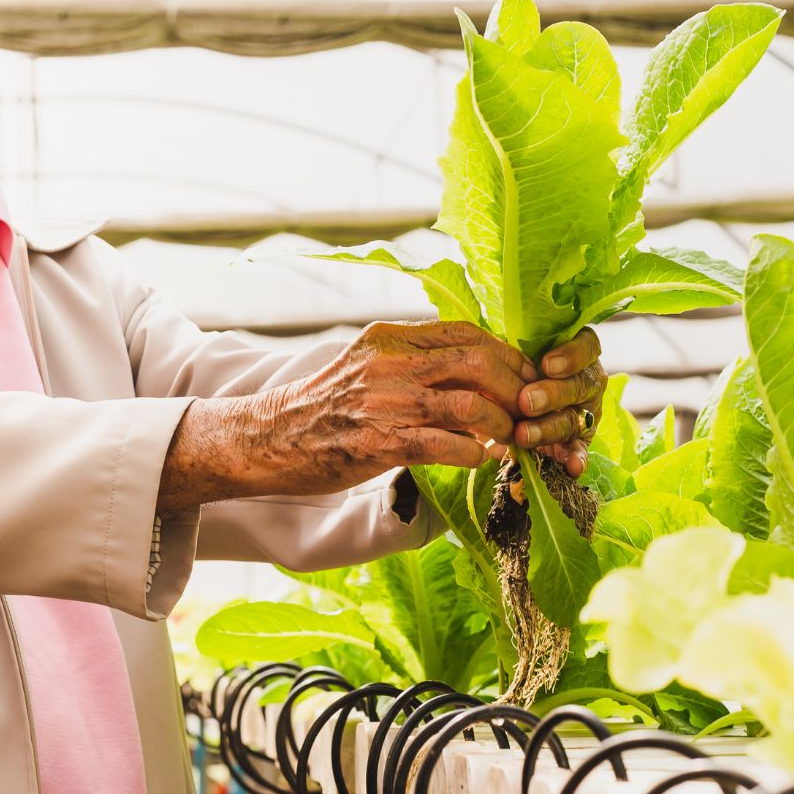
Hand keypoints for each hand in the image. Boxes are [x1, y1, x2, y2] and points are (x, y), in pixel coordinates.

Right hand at [158, 321, 539, 508]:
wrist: (263, 440)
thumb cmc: (322, 407)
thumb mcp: (367, 363)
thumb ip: (414, 359)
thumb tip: (471, 366)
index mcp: (389, 337)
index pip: (468, 334)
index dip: (508, 356)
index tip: (526, 378)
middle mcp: (390, 362)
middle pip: (480, 363)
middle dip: (517, 389)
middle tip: (530, 412)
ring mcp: (384, 401)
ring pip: (471, 404)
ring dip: (502, 426)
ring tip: (510, 440)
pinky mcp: (379, 442)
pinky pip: (446, 445)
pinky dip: (473, 452)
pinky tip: (479, 459)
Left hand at [515, 328, 606, 476]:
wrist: (508, 403)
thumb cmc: (511, 370)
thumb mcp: (515, 358)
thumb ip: (513, 357)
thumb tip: (489, 359)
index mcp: (578, 354)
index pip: (587, 347)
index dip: (571, 356)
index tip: (547, 365)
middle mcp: (586, 383)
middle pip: (580, 386)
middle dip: (553, 394)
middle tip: (526, 401)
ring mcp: (584, 413)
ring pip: (574, 418)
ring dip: (549, 427)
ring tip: (523, 435)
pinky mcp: (578, 441)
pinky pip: (580, 449)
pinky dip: (576, 458)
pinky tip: (572, 467)